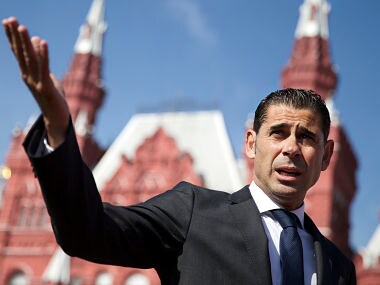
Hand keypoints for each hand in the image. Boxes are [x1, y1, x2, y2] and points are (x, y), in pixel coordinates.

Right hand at [3, 17, 69, 148]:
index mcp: (27, 74)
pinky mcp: (46, 88)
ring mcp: (36, 83)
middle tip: (9, 19)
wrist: (57, 118)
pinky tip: (42, 42)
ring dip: (26, 43)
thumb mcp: (48, 77)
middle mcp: (28, 77)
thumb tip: (38, 41)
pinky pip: (44, 69)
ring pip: (30, 60)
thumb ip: (42, 61)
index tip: (8, 21)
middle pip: (21, 54)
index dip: (13, 37)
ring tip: (22, 27)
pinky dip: (43, 55)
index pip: (18, 52)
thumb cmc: (54, 97)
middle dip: (16, 36)